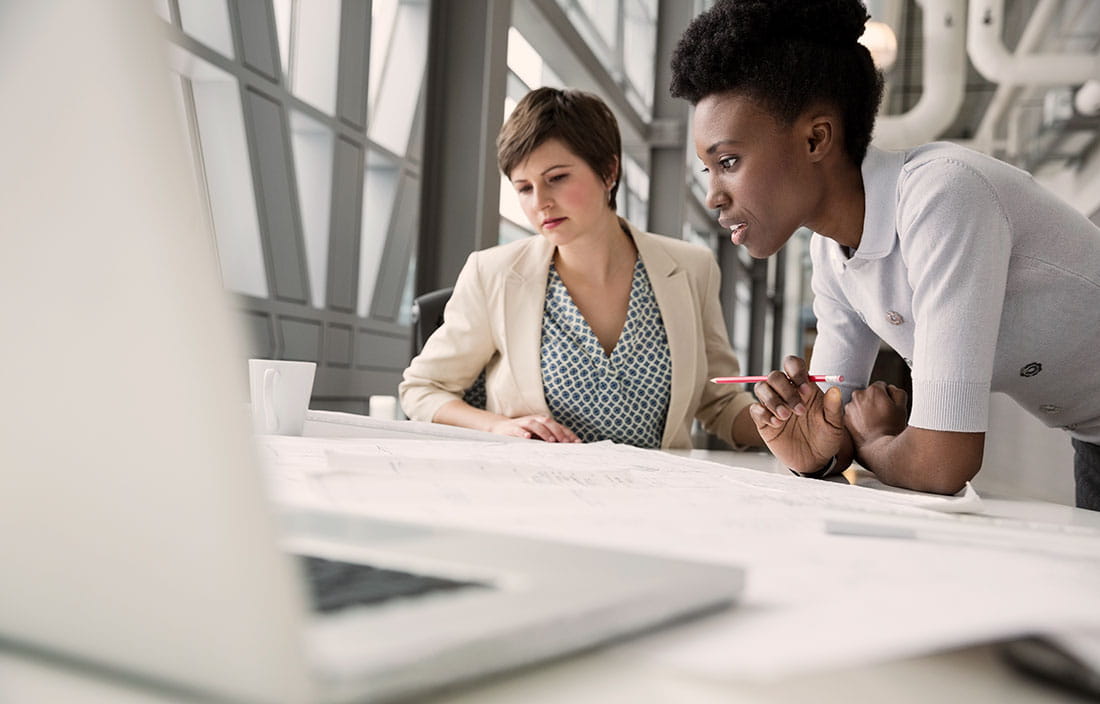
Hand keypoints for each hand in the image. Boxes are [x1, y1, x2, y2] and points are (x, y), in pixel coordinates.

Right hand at [488, 414, 580, 442]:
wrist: (501, 428)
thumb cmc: (524, 433)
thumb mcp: (538, 435)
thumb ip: (550, 439)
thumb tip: (566, 448)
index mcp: (543, 422)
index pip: (558, 426)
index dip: (568, 433)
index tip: (577, 442)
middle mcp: (535, 420)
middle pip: (548, 422)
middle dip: (558, 432)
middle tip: (565, 443)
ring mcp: (523, 423)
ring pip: (535, 424)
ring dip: (544, 432)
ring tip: (551, 441)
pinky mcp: (512, 428)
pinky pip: (518, 429)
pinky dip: (523, 433)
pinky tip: (528, 437)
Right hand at [749, 355, 846, 473]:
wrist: (815, 461)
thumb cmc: (826, 439)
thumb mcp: (834, 425)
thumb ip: (833, 407)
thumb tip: (834, 389)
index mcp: (803, 387)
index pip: (793, 365)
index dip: (796, 372)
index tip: (806, 390)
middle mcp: (786, 392)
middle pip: (775, 376)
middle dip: (785, 390)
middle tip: (798, 410)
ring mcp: (773, 406)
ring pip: (761, 388)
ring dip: (772, 400)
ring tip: (785, 417)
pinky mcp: (763, 420)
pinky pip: (754, 409)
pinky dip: (763, 414)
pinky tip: (776, 424)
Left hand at [844, 381, 906, 447]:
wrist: (879, 450)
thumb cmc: (891, 430)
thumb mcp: (902, 407)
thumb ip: (897, 392)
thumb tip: (891, 389)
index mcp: (874, 390)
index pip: (881, 387)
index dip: (887, 397)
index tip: (889, 407)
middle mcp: (858, 396)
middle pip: (868, 395)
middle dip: (875, 403)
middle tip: (882, 416)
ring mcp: (849, 408)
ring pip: (859, 405)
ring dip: (865, 411)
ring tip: (874, 424)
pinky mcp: (844, 419)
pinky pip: (852, 415)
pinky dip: (857, 420)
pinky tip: (866, 428)